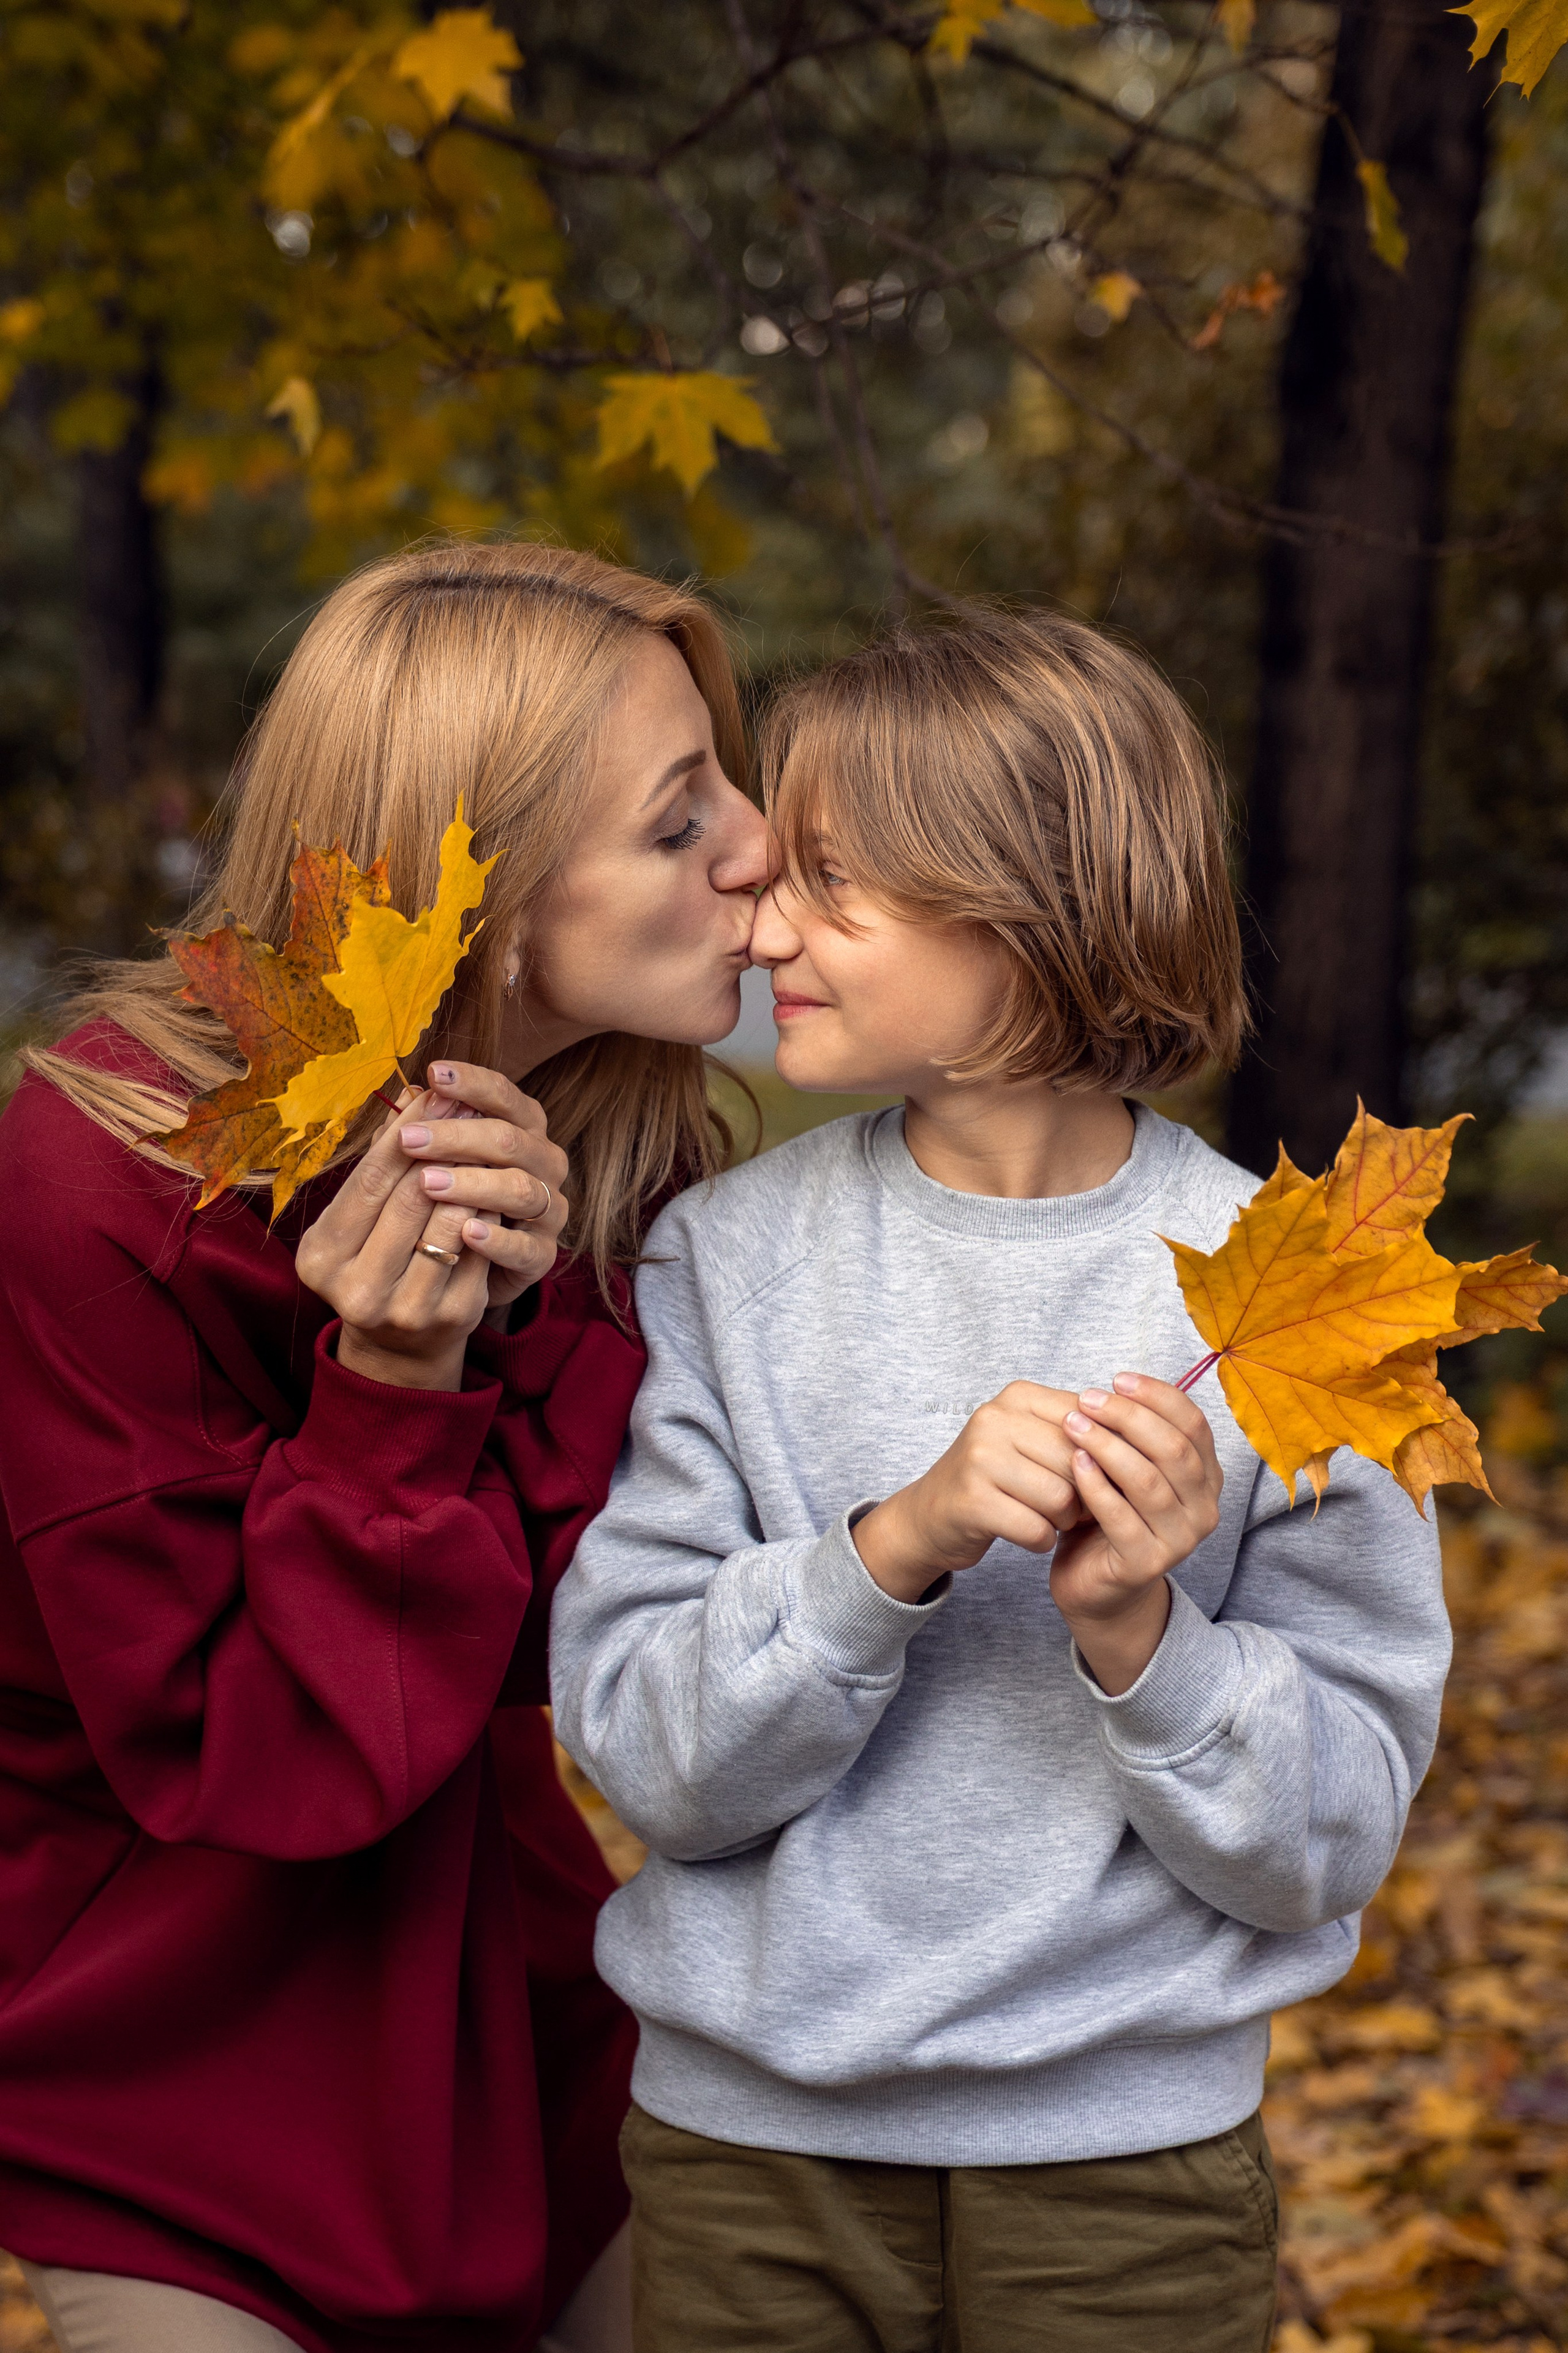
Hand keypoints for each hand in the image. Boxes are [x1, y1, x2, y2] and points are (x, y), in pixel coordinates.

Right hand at [294, 1061, 568, 1391]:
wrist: (397, 1344)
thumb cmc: (374, 1261)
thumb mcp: (355, 1220)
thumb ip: (380, 1166)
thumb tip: (416, 1092)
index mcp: (322, 1256)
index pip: (368, 1180)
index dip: (405, 1129)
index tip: (435, 1087)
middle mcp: (358, 1289)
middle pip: (409, 1198)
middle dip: (443, 1142)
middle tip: (469, 1100)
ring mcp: (407, 1309)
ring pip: (449, 1223)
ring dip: (471, 1174)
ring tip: (486, 1136)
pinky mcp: (452, 1317)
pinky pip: (479, 1250)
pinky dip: (490, 1211)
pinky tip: (499, 1183)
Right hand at [852, 1382, 1082, 1605]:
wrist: (931, 1514)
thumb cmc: (996, 1477)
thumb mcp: (1030, 1439)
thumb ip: (1077, 1431)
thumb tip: (1138, 1439)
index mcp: (1017, 1396)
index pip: (1090, 1420)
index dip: (1105, 1456)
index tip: (1098, 1476)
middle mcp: (995, 1419)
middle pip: (1078, 1460)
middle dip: (1087, 1492)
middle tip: (1075, 1507)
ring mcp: (979, 1459)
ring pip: (1061, 1497)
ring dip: (1065, 1520)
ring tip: (1050, 1519)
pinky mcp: (972, 1502)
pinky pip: (1037, 1530)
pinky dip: (1041, 1540)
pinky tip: (1029, 1534)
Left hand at [1050, 1373, 1222, 1695]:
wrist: (1096, 1583)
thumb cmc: (1110, 1513)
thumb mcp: (1128, 1466)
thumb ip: (1134, 1434)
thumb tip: (1116, 1386)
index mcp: (1207, 1478)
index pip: (1194, 1425)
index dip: (1158, 1396)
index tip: (1118, 1379)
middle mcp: (1204, 1509)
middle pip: (1173, 1449)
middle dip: (1128, 1417)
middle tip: (1087, 1399)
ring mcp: (1180, 1541)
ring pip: (1148, 1481)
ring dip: (1107, 1446)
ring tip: (1072, 1424)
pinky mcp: (1147, 1564)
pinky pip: (1121, 1518)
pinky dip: (1097, 1486)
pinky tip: (1075, 1462)